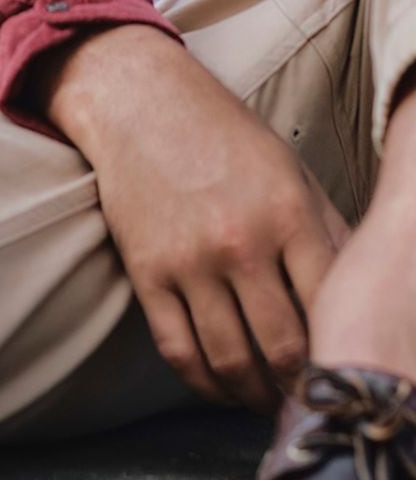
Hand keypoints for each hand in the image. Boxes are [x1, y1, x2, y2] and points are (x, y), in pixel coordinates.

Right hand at [41, 26, 348, 413]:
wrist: (142, 102)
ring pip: (231, 361)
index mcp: (287, 211)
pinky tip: (221, 385)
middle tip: (305, 396)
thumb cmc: (224, 135)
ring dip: (255, 395)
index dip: (338, 347)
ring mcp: (190, 259)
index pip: (328, 307)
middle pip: (284, 349)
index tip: (339, 366)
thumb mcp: (290, 170)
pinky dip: (204, 383)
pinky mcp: (147, 272)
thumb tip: (359, 292)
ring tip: (266, 399)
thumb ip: (329, 231)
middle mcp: (241, 240)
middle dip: (301, 386)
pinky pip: (179, 351)